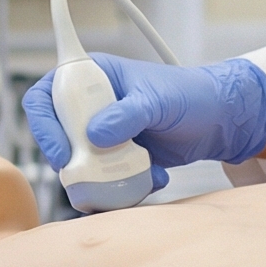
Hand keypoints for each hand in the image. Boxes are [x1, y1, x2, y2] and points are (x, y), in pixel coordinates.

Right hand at [23, 53, 265, 177]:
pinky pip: (104, 181)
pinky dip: (123, 188)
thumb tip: (94, 135)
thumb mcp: (159, 101)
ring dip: (100, 180)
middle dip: (72, 161)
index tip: (62, 153)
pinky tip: (152, 178)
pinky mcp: (118, 160)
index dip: (44, 125)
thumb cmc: (192, 95)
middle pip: (58, 138)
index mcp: (94, 77)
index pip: (47, 95)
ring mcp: (104, 135)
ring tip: (134, 176)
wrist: (221, 122)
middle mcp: (92, 106)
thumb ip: (127, 114)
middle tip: (92, 175)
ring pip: (79, 165)